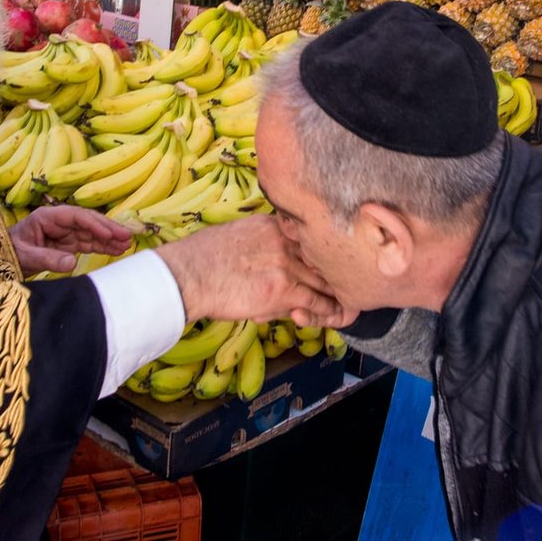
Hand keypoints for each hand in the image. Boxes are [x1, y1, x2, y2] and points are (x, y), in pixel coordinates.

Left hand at [9, 205, 132, 275]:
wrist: (0, 260)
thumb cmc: (9, 253)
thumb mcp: (25, 256)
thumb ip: (47, 259)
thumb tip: (72, 263)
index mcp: (47, 217)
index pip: (76, 216)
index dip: (94, 224)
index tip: (110, 234)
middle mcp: (59, 222)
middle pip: (87, 222)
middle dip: (108, 228)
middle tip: (127, 236)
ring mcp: (64, 233)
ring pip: (91, 233)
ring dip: (109, 238)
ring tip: (126, 244)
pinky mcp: (66, 244)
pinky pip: (88, 243)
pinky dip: (102, 246)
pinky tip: (116, 249)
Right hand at [155, 214, 346, 326]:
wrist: (189, 275)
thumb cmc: (202, 259)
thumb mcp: (237, 235)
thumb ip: (260, 242)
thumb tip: (268, 256)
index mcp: (273, 225)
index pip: (308, 237)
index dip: (321, 253)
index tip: (329, 263)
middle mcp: (285, 241)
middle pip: (322, 256)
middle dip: (336, 271)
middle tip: (350, 283)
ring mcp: (287, 265)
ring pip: (324, 280)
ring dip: (338, 293)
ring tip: (352, 302)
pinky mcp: (284, 290)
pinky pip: (317, 302)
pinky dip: (330, 311)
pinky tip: (339, 316)